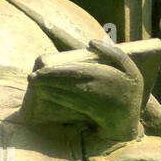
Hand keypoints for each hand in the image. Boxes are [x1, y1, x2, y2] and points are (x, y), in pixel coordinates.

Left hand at [24, 44, 142, 141]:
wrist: (129, 118)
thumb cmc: (127, 89)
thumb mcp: (128, 68)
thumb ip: (112, 52)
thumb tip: (90, 42)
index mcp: (107, 73)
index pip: (75, 70)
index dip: (56, 71)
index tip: (41, 70)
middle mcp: (99, 86)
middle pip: (67, 81)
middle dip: (48, 79)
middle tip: (32, 78)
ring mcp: (94, 100)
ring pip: (66, 92)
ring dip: (48, 89)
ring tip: (35, 85)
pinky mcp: (90, 111)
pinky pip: (70, 103)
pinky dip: (57, 98)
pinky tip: (46, 94)